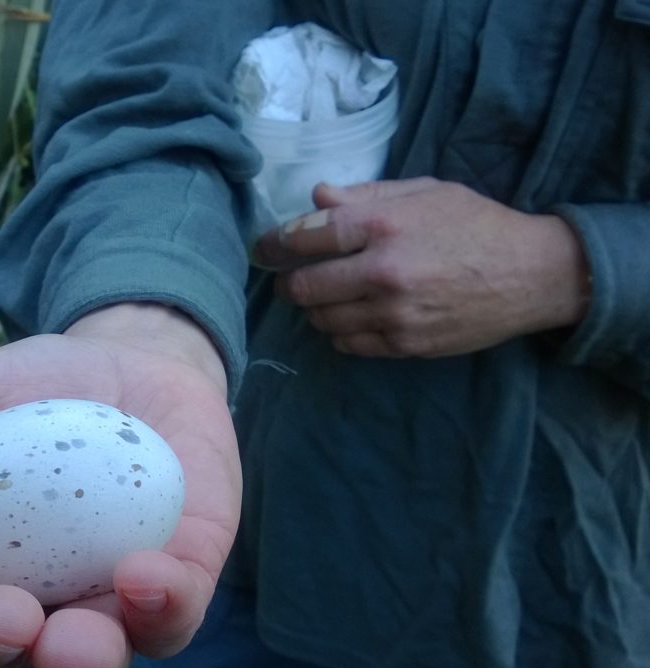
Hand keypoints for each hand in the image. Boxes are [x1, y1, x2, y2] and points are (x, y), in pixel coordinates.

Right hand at [0, 303, 240, 667]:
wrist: (132, 357)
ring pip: (94, 664)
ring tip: (67, 641)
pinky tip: (143, 577)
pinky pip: (175, 616)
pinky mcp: (184, 576)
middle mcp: (39, 607)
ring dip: (77, 662)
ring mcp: (113, 600)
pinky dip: (161, 608)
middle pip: (7, 667)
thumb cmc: (33, 390)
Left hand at [253, 178, 590, 356]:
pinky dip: (340, 332)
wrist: (531, 275)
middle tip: (291, 279)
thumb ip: (366, 195)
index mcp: (384, 225)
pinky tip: (351, 317)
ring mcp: (393, 313)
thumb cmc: (476, 224)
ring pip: (322, 320)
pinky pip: (349, 344)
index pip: (307, 236)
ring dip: (315, 309)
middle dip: (290, 283)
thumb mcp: (425, 193)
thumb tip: (317, 197)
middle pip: (305, 286)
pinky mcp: (405, 344)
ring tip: (326, 296)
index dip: (276, 243)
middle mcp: (383, 271)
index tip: (266, 248)